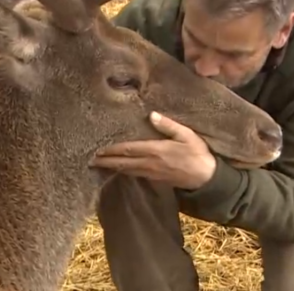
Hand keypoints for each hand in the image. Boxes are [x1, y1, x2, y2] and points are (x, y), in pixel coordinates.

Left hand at [89, 112, 216, 190]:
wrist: (205, 177)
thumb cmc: (197, 153)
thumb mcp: (187, 135)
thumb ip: (168, 125)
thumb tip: (151, 115)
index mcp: (156, 150)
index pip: (128, 149)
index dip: (111, 148)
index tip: (96, 146)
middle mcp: (149, 163)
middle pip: (122, 162)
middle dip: (104, 160)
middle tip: (88, 157)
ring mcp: (150, 173)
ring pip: (125, 169)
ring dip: (110, 166)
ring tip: (96, 162)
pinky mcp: (153, 179)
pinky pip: (133, 174)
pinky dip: (121, 170)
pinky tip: (116, 168)